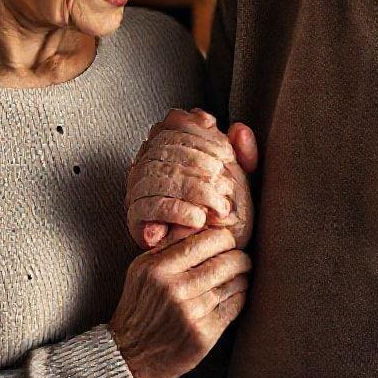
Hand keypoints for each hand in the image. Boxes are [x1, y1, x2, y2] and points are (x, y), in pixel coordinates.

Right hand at [109, 226, 250, 377]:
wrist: (129, 354)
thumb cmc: (139, 305)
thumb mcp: (142, 269)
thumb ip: (169, 245)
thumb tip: (204, 222)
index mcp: (158, 268)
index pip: (207, 240)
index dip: (224, 238)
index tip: (226, 242)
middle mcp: (175, 289)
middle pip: (227, 261)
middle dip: (240, 258)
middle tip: (241, 259)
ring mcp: (191, 313)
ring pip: (235, 283)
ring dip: (242, 277)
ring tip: (239, 276)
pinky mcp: (204, 335)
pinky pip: (235, 306)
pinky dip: (240, 296)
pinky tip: (234, 294)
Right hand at [127, 108, 257, 249]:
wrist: (208, 256)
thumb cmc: (223, 212)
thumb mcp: (238, 179)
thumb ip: (242, 154)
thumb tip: (239, 129)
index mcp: (169, 143)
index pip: (173, 121)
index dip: (200, 133)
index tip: (226, 153)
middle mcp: (148, 160)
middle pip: (165, 146)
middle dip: (200, 162)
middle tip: (226, 184)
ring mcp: (137, 187)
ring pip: (157, 175)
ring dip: (192, 190)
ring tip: (218, 206)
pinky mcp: (135, 217)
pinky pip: (148, 207)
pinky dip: (176, 211)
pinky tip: (198, 219)